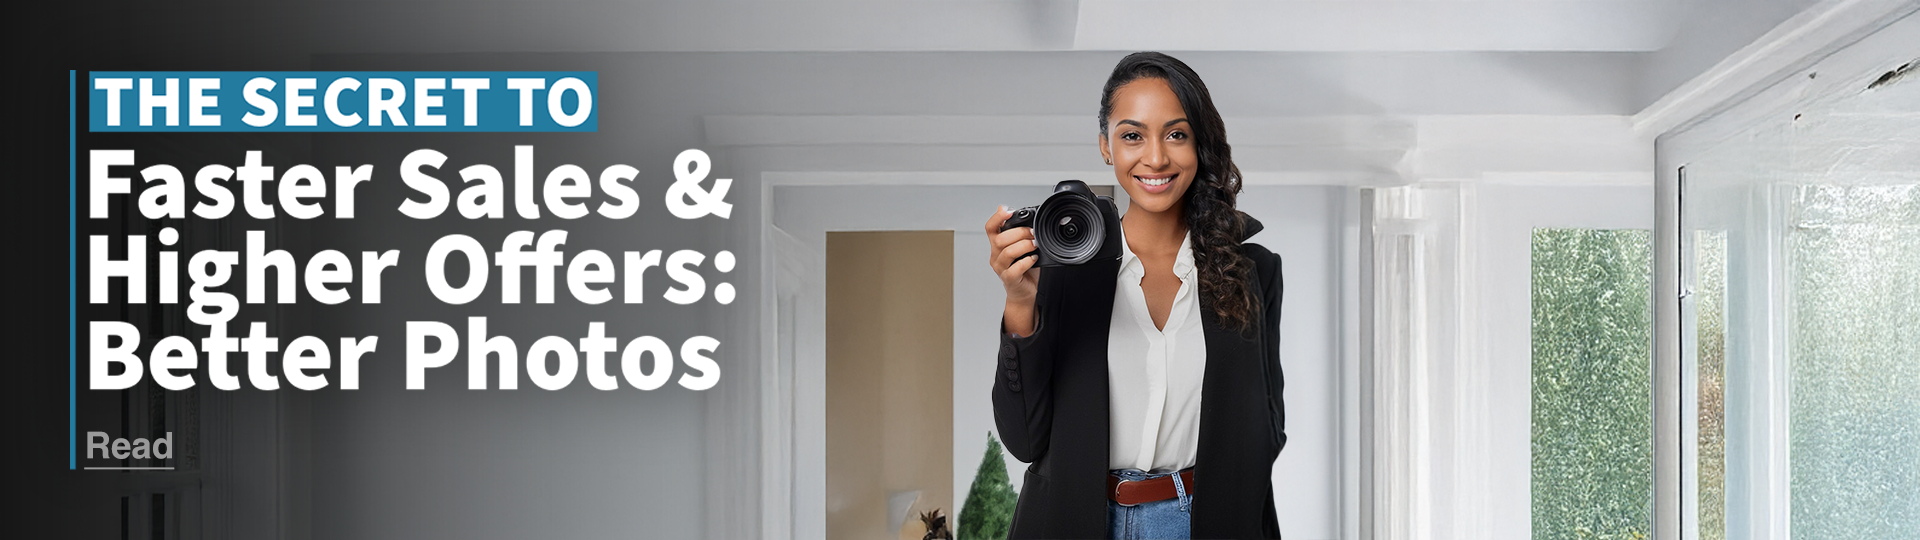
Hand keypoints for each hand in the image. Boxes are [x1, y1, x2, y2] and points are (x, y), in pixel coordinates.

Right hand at [985, 205, 1039, 334]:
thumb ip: (1018, 232)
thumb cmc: (1024, 269)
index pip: (990, 227)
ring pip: (1007, 252)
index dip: (997, 218)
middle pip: (1000, 239)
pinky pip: (1015, 268)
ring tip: (1035, 245)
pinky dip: (1027, 261)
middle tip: (1032, 233)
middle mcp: (995, 255)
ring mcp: (1000, 268)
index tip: (1008, 211)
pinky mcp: (1008, 278)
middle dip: (1019, 233)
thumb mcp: (1021, 247)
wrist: (1025, 292)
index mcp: (997, 245)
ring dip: (1024, 246)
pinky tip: (1034, 258)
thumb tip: (1017, 213)